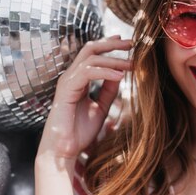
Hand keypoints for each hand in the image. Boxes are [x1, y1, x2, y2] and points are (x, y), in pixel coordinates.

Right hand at [37, 35, 131, 159]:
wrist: (64, 151)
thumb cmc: (79, 133)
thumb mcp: (101, 108)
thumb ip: (108, 91)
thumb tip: (120, 74)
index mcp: (77, 80)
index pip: (92, 55)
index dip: (109, 47)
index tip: (127, 44)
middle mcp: (71, 77)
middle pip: (90, 49)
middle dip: (111, 44)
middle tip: (131, 43)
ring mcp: (67, 82)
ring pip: (90, 59)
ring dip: (113, 60)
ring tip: (131, 64)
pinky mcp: (66, 90)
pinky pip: (87, 73)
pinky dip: (105, 72)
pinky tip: (120, 76)